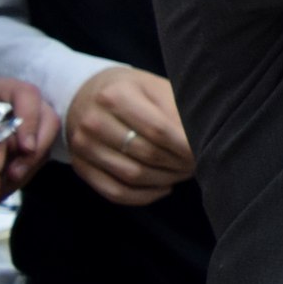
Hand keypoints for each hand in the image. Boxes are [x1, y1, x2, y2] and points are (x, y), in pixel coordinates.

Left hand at [0, 77, 56, 193]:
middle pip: (48, 119)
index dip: (30, 119)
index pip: (28, 95)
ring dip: (32, 162)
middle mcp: (24, 103)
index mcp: (4, 91)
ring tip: (10, 179)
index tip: (25, 147)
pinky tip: (11, 179)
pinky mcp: (33, 141)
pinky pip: (41, 155)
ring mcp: (32, 123)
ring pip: (47, 140)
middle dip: (37, 148)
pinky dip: (29, 169)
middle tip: (16, 173)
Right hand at [68, 66, 195, 207]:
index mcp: (116, 95)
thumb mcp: (156, 87)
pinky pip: (114, 192)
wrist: (87, 93)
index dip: (185, 146)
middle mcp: (94, 121)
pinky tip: (163, 188)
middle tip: (198, 164)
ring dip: (164, 180)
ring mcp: (82, 146)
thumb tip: (200, 140)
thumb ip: (176, 110)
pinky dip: (143, 196)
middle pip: (146, 154)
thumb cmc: (133, 90)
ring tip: (183, 173)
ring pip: (131, 176)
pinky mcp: (79, 166)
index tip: (203, 151)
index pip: (159, 130)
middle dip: (179, 164)